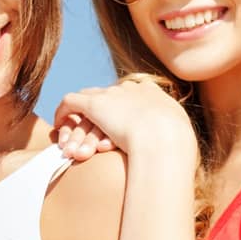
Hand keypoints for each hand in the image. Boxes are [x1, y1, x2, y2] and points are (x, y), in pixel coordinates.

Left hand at [53, 76, 196, 157]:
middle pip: (107, 99)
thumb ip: (174, 138)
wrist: (164, 140)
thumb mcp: (181, 138)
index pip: (131, 96)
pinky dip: (63, 112)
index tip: (117, 129)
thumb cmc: (176, 148)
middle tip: (90, 143)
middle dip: (97, 120)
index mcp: (153, 95)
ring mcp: (112, 94)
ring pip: (88, 103)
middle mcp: (131, 89)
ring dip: (80, 125)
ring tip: (73, 145)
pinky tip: (59, 127)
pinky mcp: (95, 103)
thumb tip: (177, 149)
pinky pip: (71, 101)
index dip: (121, 112)